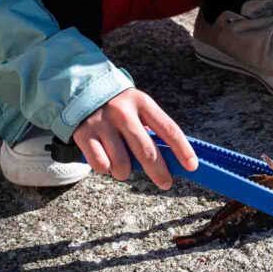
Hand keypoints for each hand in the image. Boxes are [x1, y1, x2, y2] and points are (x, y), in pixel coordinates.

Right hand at [73, 88, 197, 189]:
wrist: (80, 88)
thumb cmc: (118, 105)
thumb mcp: (137, 106)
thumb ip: (151, 128)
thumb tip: (171, 158)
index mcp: (142, 103)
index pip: (168, 129)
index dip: (182, 150)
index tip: (192, 166)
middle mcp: (123, 112)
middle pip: (147, 152)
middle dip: (160, 172)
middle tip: (166, 183)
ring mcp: (103, 123)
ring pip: (122, 164)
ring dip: (125, 172)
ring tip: (123, 166)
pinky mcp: (84, 134)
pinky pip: (101, 166)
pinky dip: (106, 169)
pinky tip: (105, 159)